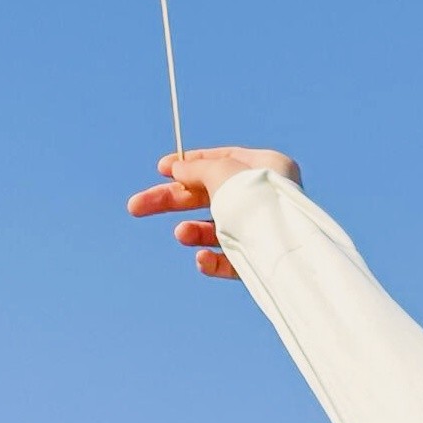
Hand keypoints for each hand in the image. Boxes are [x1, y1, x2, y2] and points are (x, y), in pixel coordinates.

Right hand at [125, 145, 300, 278]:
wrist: (287, 250)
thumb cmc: (258, 202)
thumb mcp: (221, 173)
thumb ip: (197, 170)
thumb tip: (177, 169)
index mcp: (267, 167)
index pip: (224, 160)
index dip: (191, 164)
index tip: (160, 169)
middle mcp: (266, 197)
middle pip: (210, 195)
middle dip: (172, 201)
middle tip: (135, 206)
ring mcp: (263, 230)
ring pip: (217, 229)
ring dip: (193, 232)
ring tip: (181, 235)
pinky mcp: (260, 262)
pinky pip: (230, 260)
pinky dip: (212, 260)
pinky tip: (202, 260)